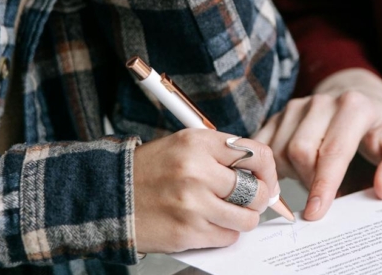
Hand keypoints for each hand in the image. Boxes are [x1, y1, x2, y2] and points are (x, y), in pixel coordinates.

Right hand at [132, 128, 278, 252]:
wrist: (113, 194)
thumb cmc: (154, 168)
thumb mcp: (188, 144)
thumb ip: (223, 153)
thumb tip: (260, 173)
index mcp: (200, 143)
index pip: (257, 154)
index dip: (268, 171)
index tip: (266, 179)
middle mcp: (197, 171)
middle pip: (255, 191)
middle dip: (259, 198)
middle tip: (250, 199)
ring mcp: (192, 204)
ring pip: (246, 219)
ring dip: (243, 219)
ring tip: (228, 211)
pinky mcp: (186, 232)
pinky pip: (226, 237)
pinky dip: (224, 233)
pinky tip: (209, 222)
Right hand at [255, 68, 381, 221]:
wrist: (360, 96)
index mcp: (355, 106)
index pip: (334, 150)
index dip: (323, 184)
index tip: (315, 213)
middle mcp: (323, 101)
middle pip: (300, 150)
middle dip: (309, 182)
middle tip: (323, 196)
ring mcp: (299, 105)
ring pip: (279, 149)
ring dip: (292, 175)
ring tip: (313, 180)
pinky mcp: (281, 113)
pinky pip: (264, 144)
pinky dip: (270, 166)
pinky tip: (287, 175)